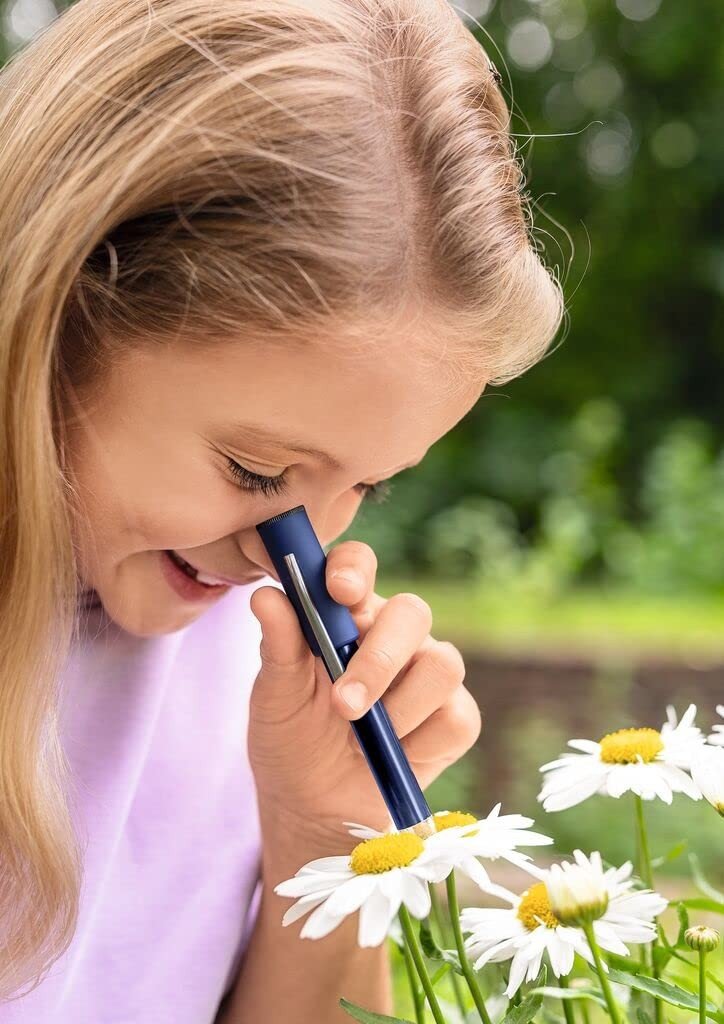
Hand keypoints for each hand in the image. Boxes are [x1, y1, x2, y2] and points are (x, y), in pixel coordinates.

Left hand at [248, 540, 481, 853]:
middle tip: (343, 704)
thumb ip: (278, 646)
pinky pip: (457, 717)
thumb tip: (266, 597)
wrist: (313, 808)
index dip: (354, 570)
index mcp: (347, 615)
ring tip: (360, 738)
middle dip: (380, 659)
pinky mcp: (455, 718)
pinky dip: (422, 744)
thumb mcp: (275, 696)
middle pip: (413, 612)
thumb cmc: (291, 738)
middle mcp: (395, 634)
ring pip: (443, 665)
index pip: (358, 568)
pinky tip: (392, 756)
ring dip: (398, 709)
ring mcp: (429, 674)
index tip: (338, 590)